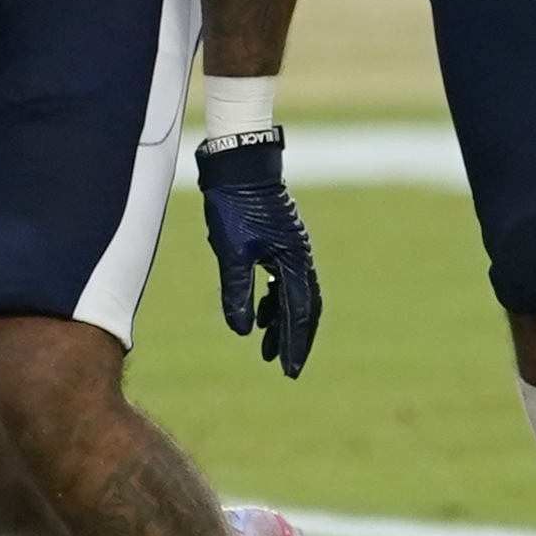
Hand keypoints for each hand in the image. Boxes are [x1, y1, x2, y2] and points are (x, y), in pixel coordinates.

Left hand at [195, 127, 320, 378]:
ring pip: (293, 294)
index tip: (289, 371)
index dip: (295, 345)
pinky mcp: (280, 239)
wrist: (238, 163)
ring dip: (282, 320)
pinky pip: (284, 279)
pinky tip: (259, 311)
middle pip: (304, 307)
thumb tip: (242, 331)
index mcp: (294, 262)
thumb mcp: (232, 253)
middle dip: (294, 338)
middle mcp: (300, 256)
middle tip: (285, 366)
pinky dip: (274, 299)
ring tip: (265, 345)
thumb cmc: (234, 205)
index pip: (299, 314)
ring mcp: (292, 247)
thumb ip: (237, 293)